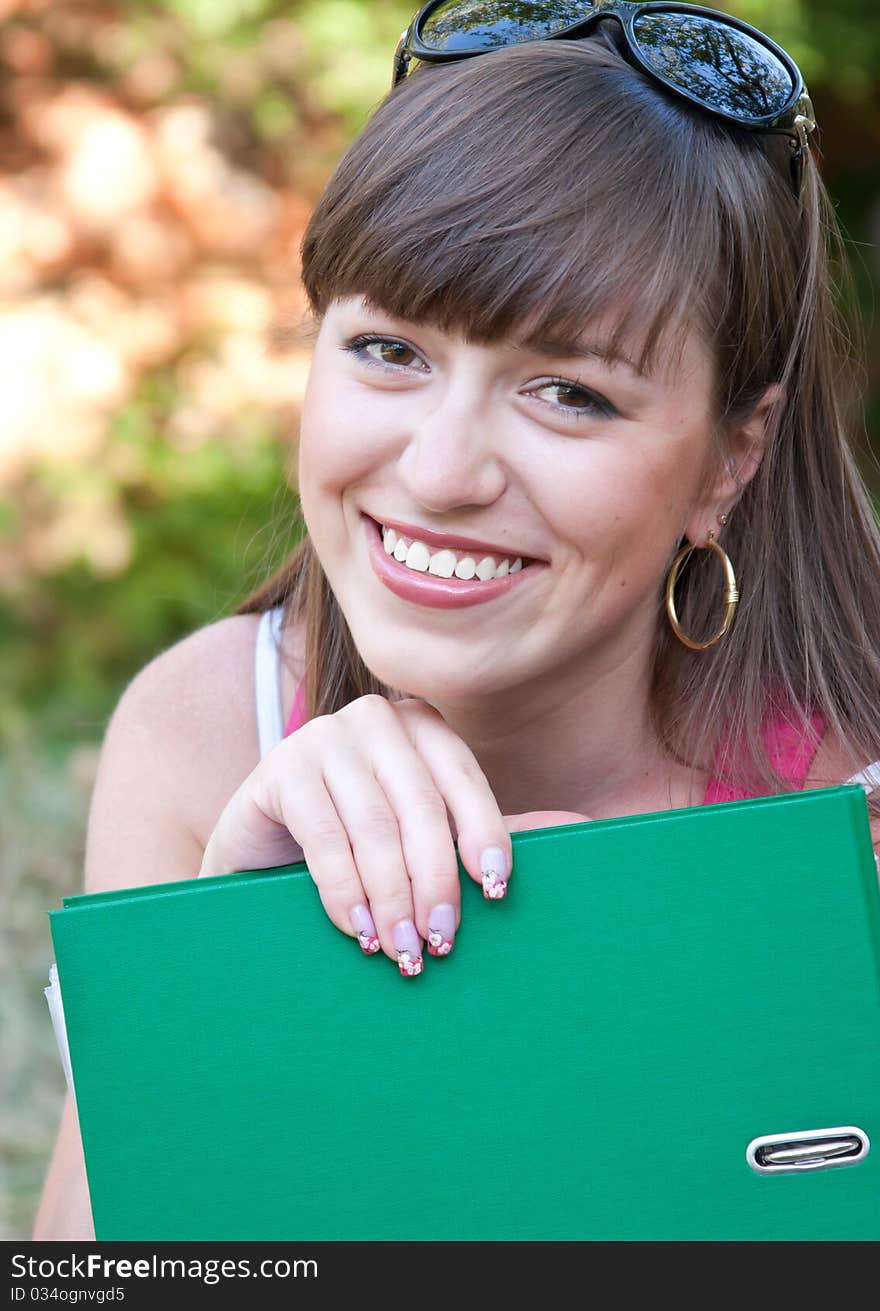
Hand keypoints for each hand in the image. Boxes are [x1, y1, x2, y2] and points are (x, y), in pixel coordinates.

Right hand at [199, 695, 589, 974]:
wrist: (264, 841)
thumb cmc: (358, 839)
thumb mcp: (422, 832)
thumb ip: (486, 831)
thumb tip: (580, 829)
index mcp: (422, 725)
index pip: (464, 779)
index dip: (484, 834)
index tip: (496, 890)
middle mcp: (375, 719)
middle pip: (421, 808)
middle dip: (435, 881)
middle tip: (441, 941)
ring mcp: (323, 737)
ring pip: (374, 828)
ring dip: (392, 899)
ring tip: (403, 951)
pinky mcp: (281, 768)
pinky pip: (325, 837)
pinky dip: (345, 893)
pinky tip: (360, 932)